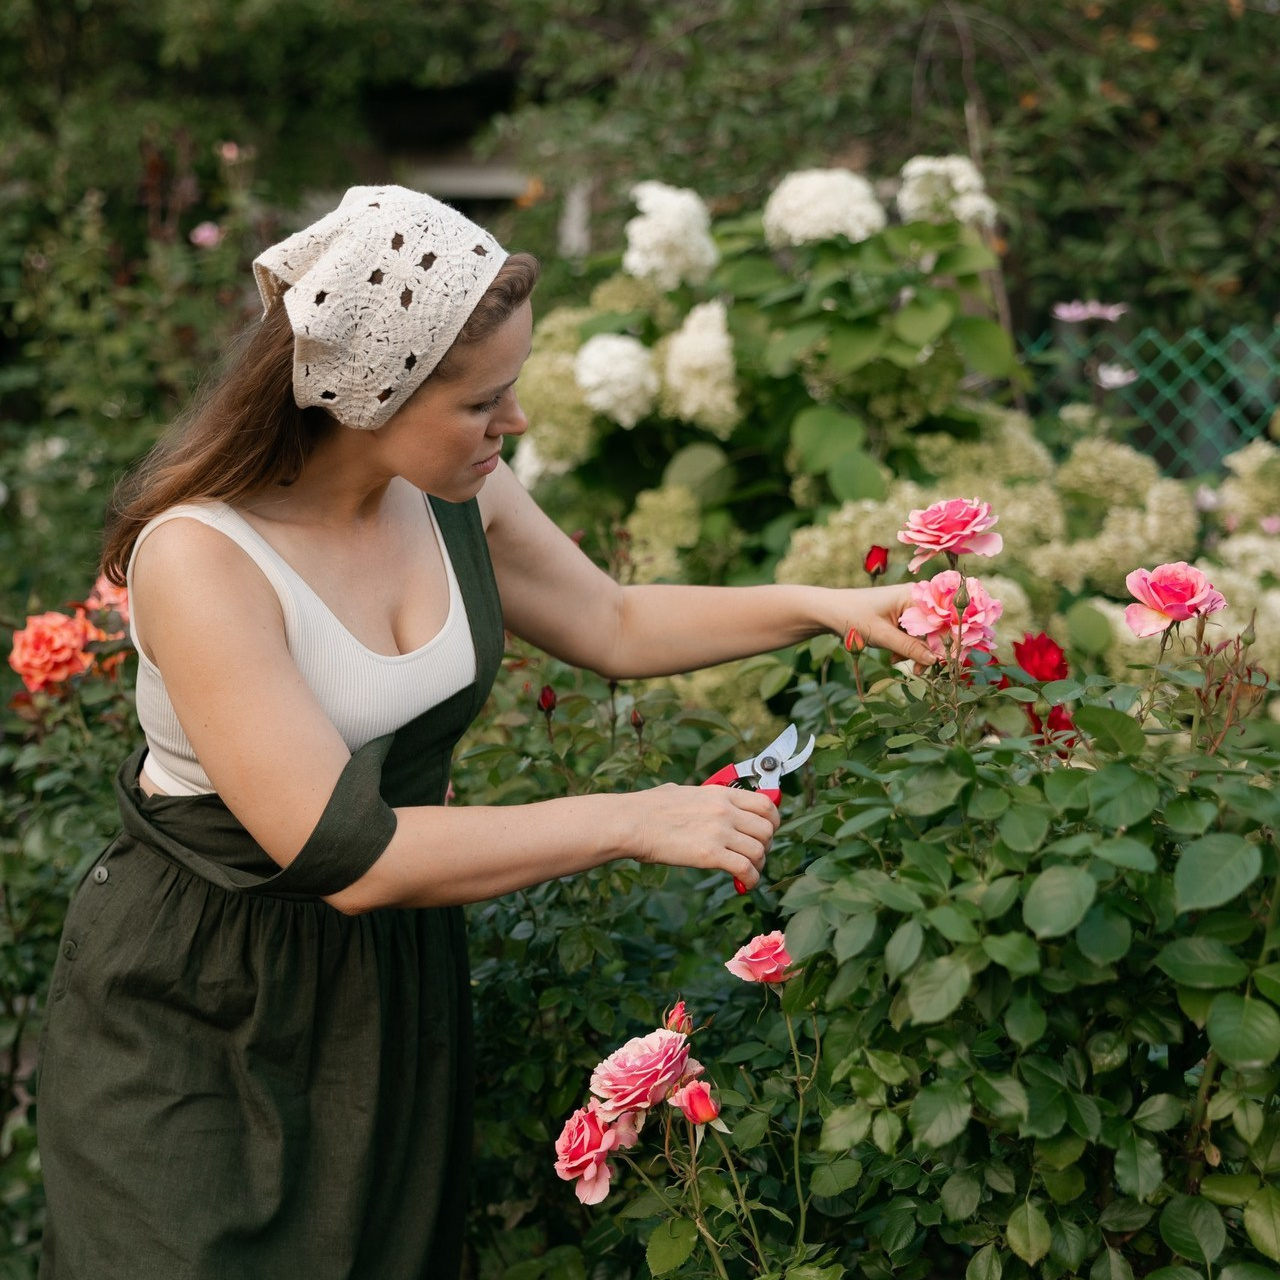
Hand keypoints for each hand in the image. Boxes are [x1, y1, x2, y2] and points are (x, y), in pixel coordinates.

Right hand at [622, 783, 779, 889]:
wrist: (633, 822)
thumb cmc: (649, 808)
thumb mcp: (682, 792)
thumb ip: (701, 796)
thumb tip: (699, 798)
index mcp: (721, 793)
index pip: (765, 803)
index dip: (772, 821)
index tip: (767, 832)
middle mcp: (726, 810)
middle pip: (767, 829)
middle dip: (765, 846)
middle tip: (754, 856)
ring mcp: (720, 831)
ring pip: (759, 851)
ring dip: (758, 865)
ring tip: (748, 873)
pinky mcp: (711, 854)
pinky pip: (745, 869)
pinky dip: (750, 880)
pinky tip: (743, 884)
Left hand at [835, 583, 936, 670]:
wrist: (831, 612)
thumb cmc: (855, 617)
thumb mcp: (883, 636)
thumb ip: (911, 648)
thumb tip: (935, 660)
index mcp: (915, 596)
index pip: (944, 620)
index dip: (947, 641)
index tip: (944, 662)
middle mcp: (917, 598)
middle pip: (936, 629)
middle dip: (928, 651)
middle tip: (918, 670)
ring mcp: (910, 607)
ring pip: (925, 635)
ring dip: (915, 652)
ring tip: (897, 661)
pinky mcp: (903, 617)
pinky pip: (915, 635)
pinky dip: (907, 648)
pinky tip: (895, 657)